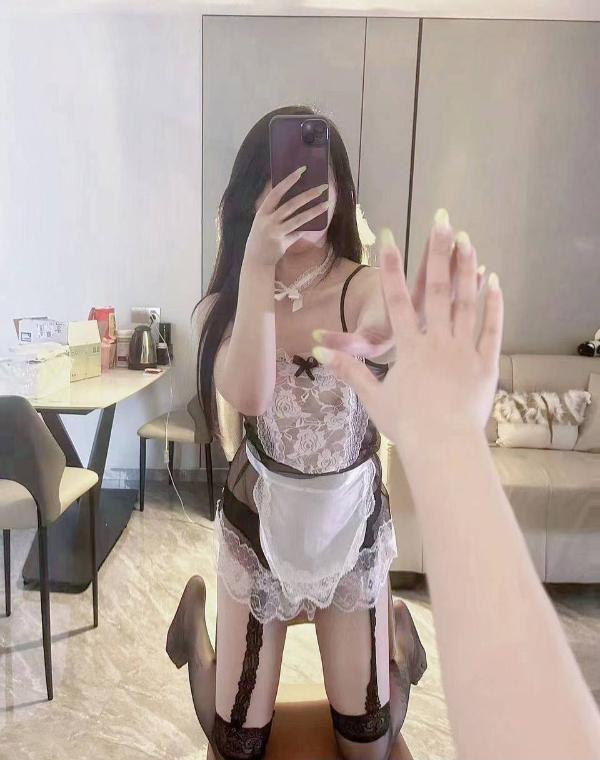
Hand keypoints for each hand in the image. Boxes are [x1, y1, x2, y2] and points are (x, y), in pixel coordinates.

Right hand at [243, 167, 328, 267]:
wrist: (255, 260)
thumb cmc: (261, 237)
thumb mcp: (262, 220)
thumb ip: (274, 210)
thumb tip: (294, 197)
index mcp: (262, 211)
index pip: (276, 192)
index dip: (288, 181)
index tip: (301, 171)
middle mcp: (268, 221)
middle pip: (291, 204)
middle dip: (308, 195)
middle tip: (322, 187)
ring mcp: (275, 232)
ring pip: (299, 219)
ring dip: (314, 211)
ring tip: (326, 203)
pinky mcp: (282, 243)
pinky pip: (298, 233)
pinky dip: (305, 228)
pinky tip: (316, 223)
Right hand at [311, 209, 503, 444]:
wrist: (444, 447)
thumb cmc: (407, 424)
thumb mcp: (373, 397)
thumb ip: (349, 370)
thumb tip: (318, 352)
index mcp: (410, 348)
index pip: (397, 300)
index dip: (392, 269)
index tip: (390, 238)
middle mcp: (438, 341)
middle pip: (437, 291)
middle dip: (438, 254)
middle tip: (442, 221)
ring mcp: (464, 350)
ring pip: (467, 303)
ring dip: (467, 270)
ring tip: (468, 240)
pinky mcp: (485, 363)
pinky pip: (491, 328)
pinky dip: (493, 304)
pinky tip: (494, 281)